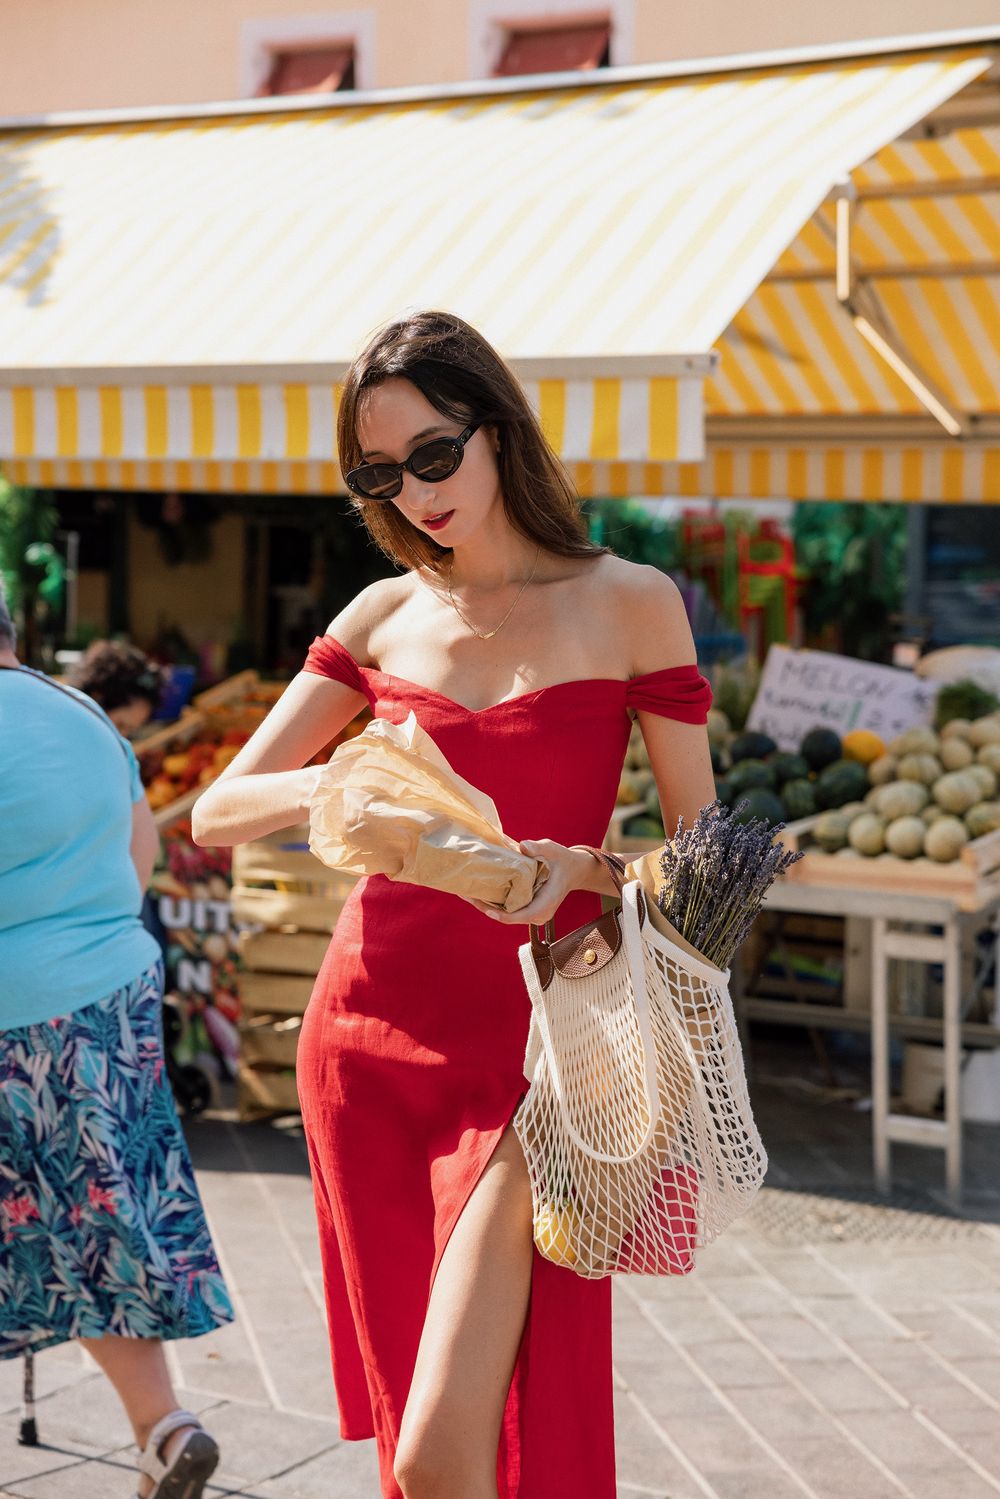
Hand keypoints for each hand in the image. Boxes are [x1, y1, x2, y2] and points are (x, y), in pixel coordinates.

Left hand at [466, 839, 591, 926]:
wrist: (573, 870)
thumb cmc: (562, 860)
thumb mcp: (553, 850)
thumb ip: (539, 848)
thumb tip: (523, 846)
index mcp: (545, 904)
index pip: (520, 916)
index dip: (502, 914)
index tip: (486, 909)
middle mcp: (538, 914)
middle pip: (507, 916)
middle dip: (485, 907)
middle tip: (464, 894)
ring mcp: (531, 913)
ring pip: (504, 914)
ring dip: (485, 904)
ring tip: (465, 892)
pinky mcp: (526, 908)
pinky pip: (507, 908)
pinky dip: (492, 901)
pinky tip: (477, 890)